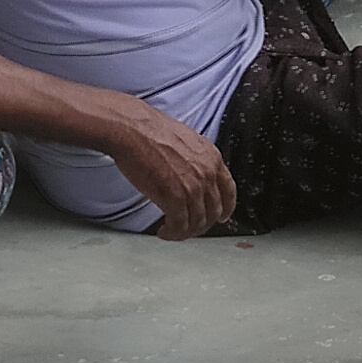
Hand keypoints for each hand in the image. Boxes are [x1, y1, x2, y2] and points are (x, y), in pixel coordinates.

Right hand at [102, 102, 234, 239]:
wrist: (132, 129)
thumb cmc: (150, 131)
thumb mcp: (186, 141)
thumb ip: (196, 160)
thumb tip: (193, 176)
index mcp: (212, 158)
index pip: (229, 192)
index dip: (225, 209)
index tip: (220, 217)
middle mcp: (207, 174)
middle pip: (213, 212)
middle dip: (200, 224)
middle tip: (188, 227)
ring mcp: (192, 187)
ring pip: (197, 223)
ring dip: (185, 232)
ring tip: (172, 230)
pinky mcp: (174, 197)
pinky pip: (179, 226)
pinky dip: (172, 233)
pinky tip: (163, 231)